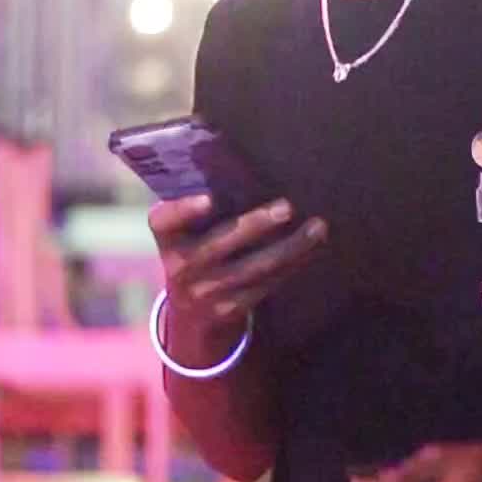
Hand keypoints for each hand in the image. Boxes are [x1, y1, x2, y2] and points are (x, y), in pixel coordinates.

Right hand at [149, 193, 327, 350]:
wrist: (191, 313)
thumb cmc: (196, 251)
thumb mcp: (185, 233)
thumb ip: (203, 208)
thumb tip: (244, 168)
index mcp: (168, 238)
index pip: (164, 221)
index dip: (184, 210)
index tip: (209, 199)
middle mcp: (181, 266)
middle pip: (219, 244)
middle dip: (255, 226)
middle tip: (287, 207)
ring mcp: (206, 291)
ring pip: (254, 267)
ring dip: (290, 247)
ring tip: (317, 228)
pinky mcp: (230, 309)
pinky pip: (267, 285)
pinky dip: (293, 265)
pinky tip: (313, 249)